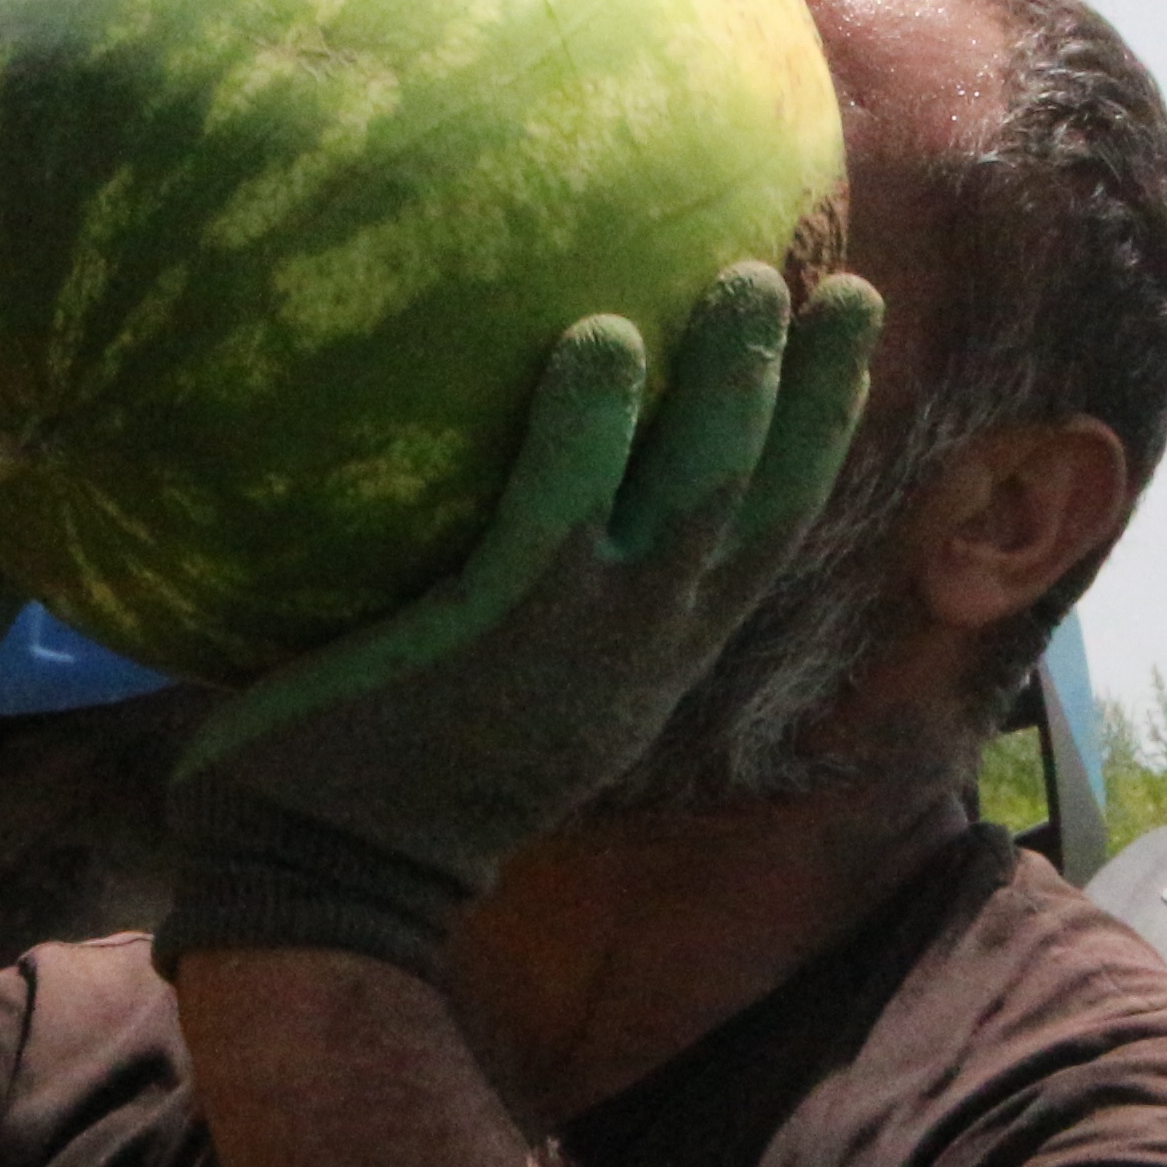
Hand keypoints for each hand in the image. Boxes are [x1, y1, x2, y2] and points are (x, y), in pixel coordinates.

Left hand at [158, 261, 882, 979]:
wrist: (322, 890)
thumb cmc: (376, 783)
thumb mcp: (495, 696)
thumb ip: (515, 600)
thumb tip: (472, 480)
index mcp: (650, 665)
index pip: (762, 541)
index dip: (817, 442)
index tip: (843, 350)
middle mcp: (644, 653)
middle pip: (765, 505)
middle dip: (820, 395)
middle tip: (842, 282)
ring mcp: (580, 643)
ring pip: (698, 495)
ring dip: (735, 384)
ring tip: (743, 277)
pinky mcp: (494, 630)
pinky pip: (562, 507)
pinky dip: (589, 422)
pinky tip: (597, 333)